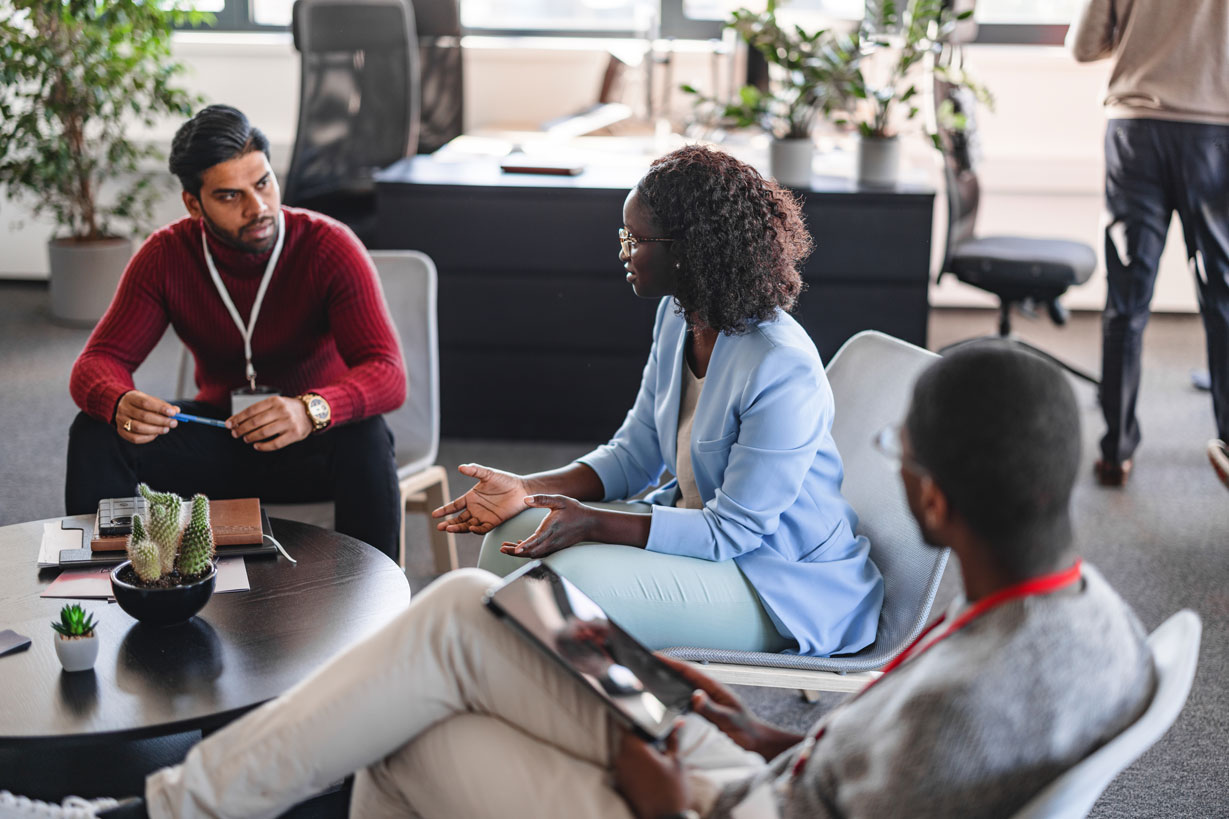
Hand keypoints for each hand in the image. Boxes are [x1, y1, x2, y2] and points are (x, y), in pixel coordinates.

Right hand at [115, 390, 178, 443]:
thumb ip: (163, 405)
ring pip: (138, 428)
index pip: (146, 402)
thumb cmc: (141, 403)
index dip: (160, 408)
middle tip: (174, 423)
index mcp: (131, 398)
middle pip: (143, 416)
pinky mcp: (120, 431)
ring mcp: (120, 420)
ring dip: (155, 430)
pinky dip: (147, 438)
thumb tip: (176, 411)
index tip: (173, 412)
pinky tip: (156, 434)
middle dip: (161, 421)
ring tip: (166, 429)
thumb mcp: (151, 400)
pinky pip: (134, 438)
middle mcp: (123, 409)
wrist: (123, 406)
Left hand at [227, 396, 312, 451]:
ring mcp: (289, 423)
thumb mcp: (276, 404)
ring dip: (251, 437)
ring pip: (263, 433)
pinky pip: (275, 443)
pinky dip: (263, 446)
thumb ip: (258, 411)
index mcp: (275, 401)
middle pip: (255, 422)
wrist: (311, 412)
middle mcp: (282, 411)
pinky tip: (257, 446)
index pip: (251, 410)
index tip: (229, 424)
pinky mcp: (294, 434)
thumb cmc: (289, 409)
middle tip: (235, 434)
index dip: (238, 418)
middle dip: (242, 429)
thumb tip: (236, 421)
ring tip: (246, 439)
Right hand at [432, 464, 530, 533]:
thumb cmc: (505, 480)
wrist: (522, 489)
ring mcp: (484, 516)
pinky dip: (476, 529)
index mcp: (471, 498)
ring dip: (459, 528)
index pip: (454, 506)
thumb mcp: (488, 474)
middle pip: (458, 519)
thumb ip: (474, 470)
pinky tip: (471, 528)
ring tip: (449, 528)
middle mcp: (475, 509)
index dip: (444, 510)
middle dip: (449, 523)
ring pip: (467, 525)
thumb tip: (460, 467)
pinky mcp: (494, 522)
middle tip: (440, 527)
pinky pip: (482, 529)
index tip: (435, 514)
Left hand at [499, 494, 592, 557]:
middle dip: (515, 551)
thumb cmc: (574, 510)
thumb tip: (525, 499)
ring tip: (506, 548)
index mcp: (551, 528)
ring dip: (520, 552)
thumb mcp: (559, 500)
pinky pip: (539, 553)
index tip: (514, 548)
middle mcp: (551, 540)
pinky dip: (529, 552)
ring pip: (534, 554)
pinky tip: (521, 546)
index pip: (536, 540)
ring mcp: (553, 546)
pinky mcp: (555, 548)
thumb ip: (542, 499)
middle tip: (502, 548)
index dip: (524, 545)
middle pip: (531, 551)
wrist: (590, 524)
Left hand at [613, 725, 691, 818]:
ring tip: (657, 757)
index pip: (631, 725)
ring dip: (640, 750)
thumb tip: (677, 722)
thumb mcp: (677, 761)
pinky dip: (637, 763)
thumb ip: (673, 739)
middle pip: (629, 738)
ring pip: (628, 752)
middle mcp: (622, 759)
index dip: (641, 719)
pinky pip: (627, 765)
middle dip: (643, 737)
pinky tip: (652, 769)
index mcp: (634, 750)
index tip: (649, 717)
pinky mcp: (621, 783)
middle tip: (659, 740)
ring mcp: (620, 772)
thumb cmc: (673, 791)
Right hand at [656, 655, 803, 759]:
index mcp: (714, 689)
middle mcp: (707, 692)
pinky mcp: (702, 713)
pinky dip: (671, 698)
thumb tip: (695, 696)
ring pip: (681, 688)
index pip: (689, 671)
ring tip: (647, 679)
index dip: (670, 662)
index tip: (654, 656)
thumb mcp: (729, 720)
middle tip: (643, 665)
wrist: (756, 743)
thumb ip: (712, 709)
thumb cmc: (746, 731)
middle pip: (682, 676)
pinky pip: (683, 702)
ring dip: (666, 683)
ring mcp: (704, 702)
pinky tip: (661, 701)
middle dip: (663, 669)